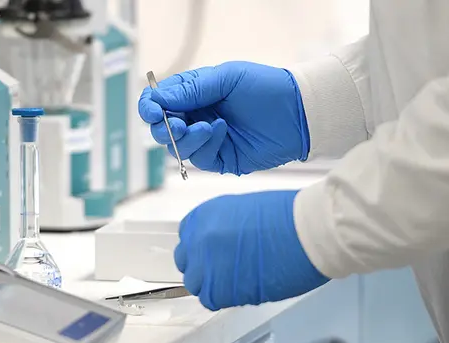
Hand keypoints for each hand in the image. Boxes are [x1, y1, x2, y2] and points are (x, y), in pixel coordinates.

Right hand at [138, 62, 309, 174]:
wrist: (298, 113)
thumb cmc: (266, 88)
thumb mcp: (225, 78)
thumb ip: (191, 89)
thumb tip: (158, 98)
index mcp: (193, 95)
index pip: (159, 103)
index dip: (150, 107)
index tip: (152, 111)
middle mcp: (195, 117)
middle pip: (161, 129)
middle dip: (163, 128)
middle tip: (176, 125)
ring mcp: (206, 139)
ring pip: (176, 148)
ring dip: (185, 139)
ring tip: (207, 126)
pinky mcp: (219, 158)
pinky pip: (198, 159)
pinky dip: (206, 145)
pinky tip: (222, 131)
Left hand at [174, 190, 328, 310]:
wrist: (309, 231)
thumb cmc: (289, 216)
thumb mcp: (243, 210)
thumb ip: (224, 229)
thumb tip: (221, 246)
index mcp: (204, 215)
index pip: (187, 240)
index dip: (201, 251)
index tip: (213, 256)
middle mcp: (199, 240)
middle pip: (188, 265)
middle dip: (204, 270)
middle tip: (227, 271)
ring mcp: (208, 265)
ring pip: (197, 286)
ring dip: (214, 286)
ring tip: (240, 281)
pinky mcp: (221, 290)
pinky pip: (212, 301)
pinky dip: (226, 299)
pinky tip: (245, 289)